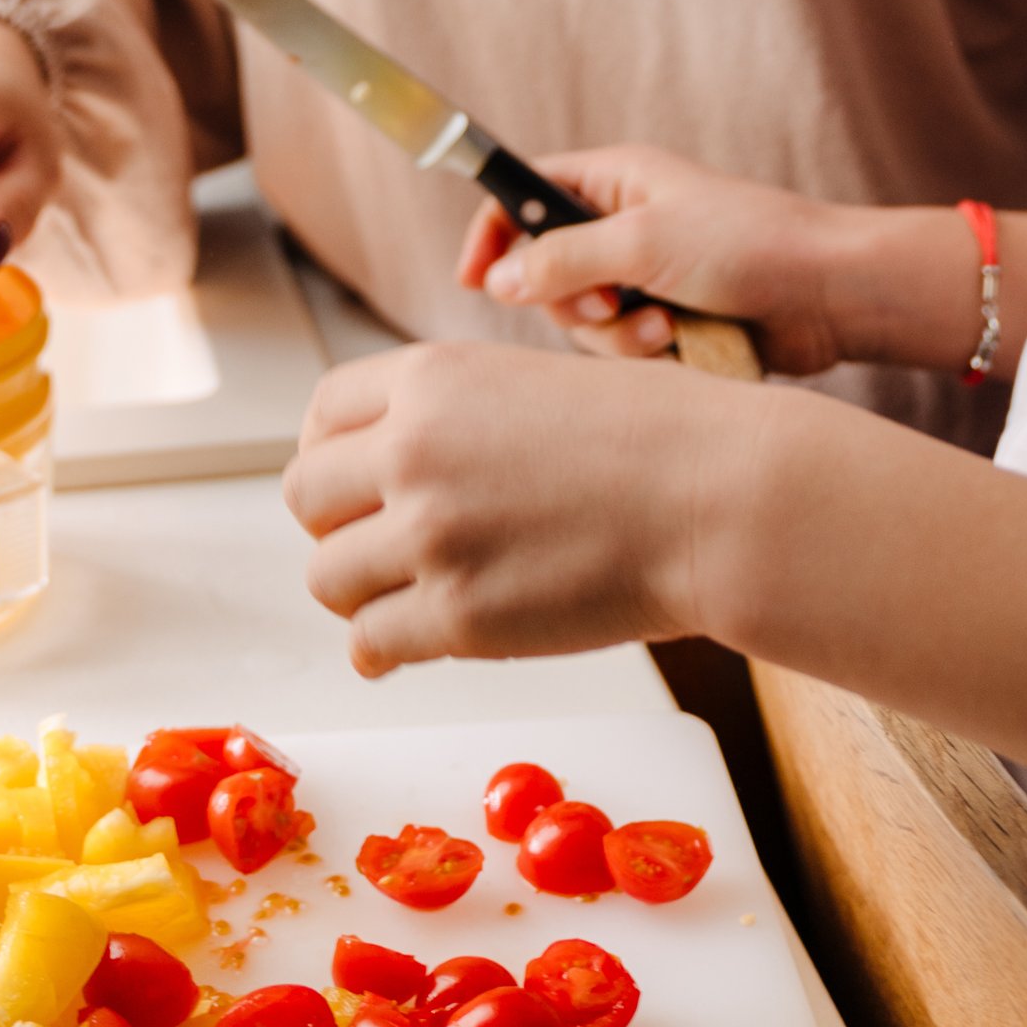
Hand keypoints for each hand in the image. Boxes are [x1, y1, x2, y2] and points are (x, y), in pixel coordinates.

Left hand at [283, 337, 759, 673]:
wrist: (718, 497)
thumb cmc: (656, 437)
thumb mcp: (532, 382)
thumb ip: (454, 416)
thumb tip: (397, 467)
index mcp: (433, 377)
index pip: (323, 414)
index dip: (331, 454)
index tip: (352, 484)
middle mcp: (414, 449)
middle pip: (307, 497)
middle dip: (337, 525)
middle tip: (375, 545)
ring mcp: (431, 534)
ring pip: (327, 577)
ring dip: (358, 591)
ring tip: (402, 595)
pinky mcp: (459, 615)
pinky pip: (371, 643)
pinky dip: (381, 650)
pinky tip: (406, 643)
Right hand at [456, 142, 963, 378]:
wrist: (829, 296)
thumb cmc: (748, 245)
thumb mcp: (644, 242)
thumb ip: (563, 259)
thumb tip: (498, 281)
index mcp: (614, 180)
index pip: (524, 195)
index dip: (494, 234)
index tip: (474, 278)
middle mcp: (624, 225)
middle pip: (546, 273)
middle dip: (574, 302)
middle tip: (611, 302)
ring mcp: (647, 277)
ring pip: (585, 323)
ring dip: (618, 335)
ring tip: (664, 326)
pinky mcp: (669, 322)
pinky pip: (624, 351)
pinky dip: (647, 354)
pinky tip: (685, 344)